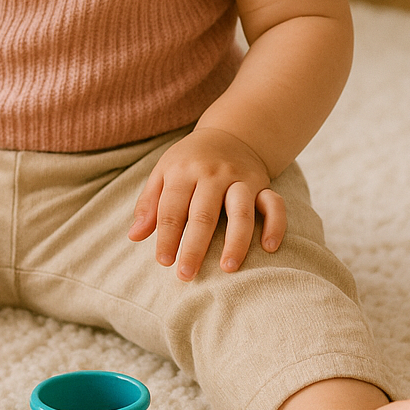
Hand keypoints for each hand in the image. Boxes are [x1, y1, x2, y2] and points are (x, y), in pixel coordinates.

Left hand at [127, 128, 286, 281]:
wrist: (230, 133)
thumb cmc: (189, 161)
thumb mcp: (163, 173)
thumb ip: (149, 204)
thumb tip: (134, 236)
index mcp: (184, 171)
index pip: (172, 208)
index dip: (167, 237)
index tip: (164, 262)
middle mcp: (213, 174)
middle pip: (204, 214)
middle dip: (195, 247)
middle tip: (186, 275)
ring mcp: (240, 179)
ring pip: (241, 212)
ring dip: (235, 241)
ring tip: (227, 268)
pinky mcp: (262, 184)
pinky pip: (275, 204)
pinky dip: (275, 225)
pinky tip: (269, 248)